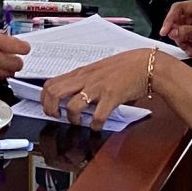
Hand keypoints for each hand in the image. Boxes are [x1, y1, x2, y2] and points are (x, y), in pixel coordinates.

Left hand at [40, 51, 154, 129]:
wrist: (146, 65)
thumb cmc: (125, 67)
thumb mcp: (98, 70)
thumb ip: (85, 79)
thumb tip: (72, 92)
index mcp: (81, 72)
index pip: (51, 83)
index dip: (44, 98)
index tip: (48, 107)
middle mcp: (86, 79)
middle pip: (54, 92)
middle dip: (50, 109)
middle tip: (57, 116)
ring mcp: (98, 87)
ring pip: (72, 106)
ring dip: (72, 118)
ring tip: (78, 121)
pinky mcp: (112, 96)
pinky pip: (97, 116)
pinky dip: (95, 125)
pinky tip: (97, 125)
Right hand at [161, 0, 191, 62]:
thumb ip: (189, 33)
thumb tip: (173, 31)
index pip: (179, 8)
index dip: (169, 20)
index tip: (165, 31)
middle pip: (179, 20)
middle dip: (180, 34)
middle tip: (184, 44)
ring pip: (182, 29)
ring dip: (185, 41)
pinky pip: (187, 34)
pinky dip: (189, 43)